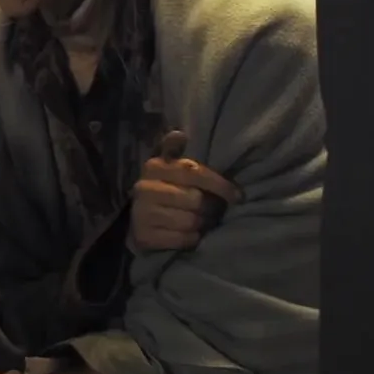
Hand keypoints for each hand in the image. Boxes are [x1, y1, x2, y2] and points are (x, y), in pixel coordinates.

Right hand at [129, 131, 241, 251]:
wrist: (136, 219)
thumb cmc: (163, 188)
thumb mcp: (168, 166)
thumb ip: (174, 149)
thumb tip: (180, 134)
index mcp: (154, 167)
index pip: (194, 172)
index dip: (220, 185)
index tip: (237, 195)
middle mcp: (145, 189)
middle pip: (195, 200)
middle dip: (211, 208)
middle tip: (215, 211)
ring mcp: (143, 214)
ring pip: (191, 221)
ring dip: (203, 224)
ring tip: (204, 221)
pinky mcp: (145, 237)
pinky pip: (183, 239)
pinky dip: (192, 238)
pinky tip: (192, 234)